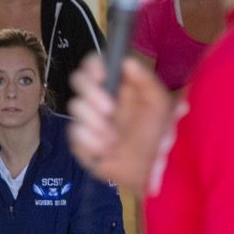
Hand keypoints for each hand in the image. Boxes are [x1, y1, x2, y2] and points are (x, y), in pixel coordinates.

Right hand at [67, 54, 173, 194]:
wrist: (151, 171)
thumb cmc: (156, 135)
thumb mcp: (159, 106)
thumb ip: (147, 81)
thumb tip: (128, 61)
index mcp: (116, 85)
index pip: (94, 64)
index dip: (93, 65)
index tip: (101, 76)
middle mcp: (97, 98)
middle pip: (77, 80)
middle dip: (91, 94)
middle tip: (110, 111)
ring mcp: (86, 120)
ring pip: (74, 107)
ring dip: (96, 124)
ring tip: (115, 140)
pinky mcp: (79, 141)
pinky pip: (74, 134)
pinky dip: (91, 142)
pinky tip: (106, 151)